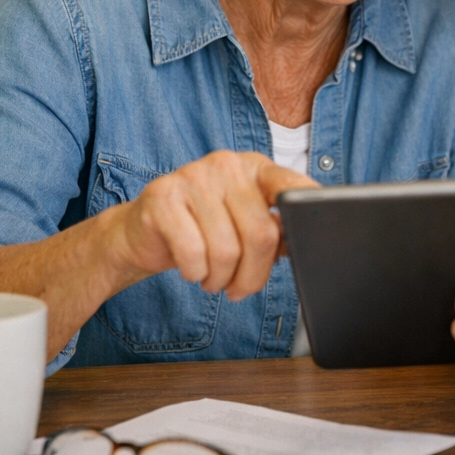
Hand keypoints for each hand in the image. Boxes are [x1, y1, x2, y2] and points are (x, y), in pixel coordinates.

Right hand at [106, 151, 317, 300]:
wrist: (141, 232)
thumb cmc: (203, 229)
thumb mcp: (244, 223)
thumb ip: (277, 229)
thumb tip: (309, 244)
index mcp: (255, 168)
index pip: (290, 186)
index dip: (305, 212)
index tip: (313, 236)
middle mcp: (227, 165)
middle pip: (261, 233)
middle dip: (254, 274)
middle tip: (241, 289)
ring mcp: (193, 176)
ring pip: (227, 249)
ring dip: (221, 279)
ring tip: (214, 278)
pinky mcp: (162, 197)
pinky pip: (193, 254)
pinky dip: (196, 274)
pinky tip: (192, 269)